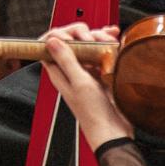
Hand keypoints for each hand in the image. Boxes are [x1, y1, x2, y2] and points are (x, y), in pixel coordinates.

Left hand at [40, 28, 130, 151]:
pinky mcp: (101, 75)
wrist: (113, 132)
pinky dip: (108, 46)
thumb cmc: (94, 114)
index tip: (71, 33)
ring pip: (88, 46)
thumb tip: (51, 40)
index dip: (58, 34)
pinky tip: (115, 43)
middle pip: (71, 42)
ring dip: (98, 38)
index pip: (49, 46)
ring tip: (108, 40)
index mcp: (59, 73)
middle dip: (82, 33)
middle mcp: (71, 71)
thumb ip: (66, 60)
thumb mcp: (80, 83)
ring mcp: (86, 72)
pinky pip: (102, 55)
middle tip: (93, 39)